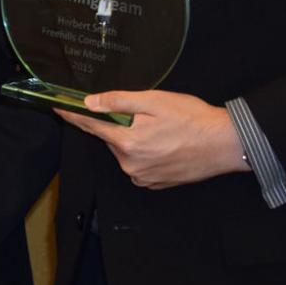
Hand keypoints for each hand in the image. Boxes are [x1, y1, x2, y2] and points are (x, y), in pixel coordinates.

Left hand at [55, 89, 249, 188]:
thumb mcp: (153, 101)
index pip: (91, 127)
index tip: (58, 108)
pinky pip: (139, 164)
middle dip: (118, 124)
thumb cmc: (192, 119)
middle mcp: (130, 164)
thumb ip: (118, 101)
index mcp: (127, 143)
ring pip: (125, 151)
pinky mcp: (155, 183)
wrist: (227, 144)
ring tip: (160, 129)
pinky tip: (164, 143)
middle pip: (110, 138)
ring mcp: (143, 177)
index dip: (74, 115)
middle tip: (143, 113)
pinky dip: (144, 152)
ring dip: (133, 139)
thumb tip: (89, 103)